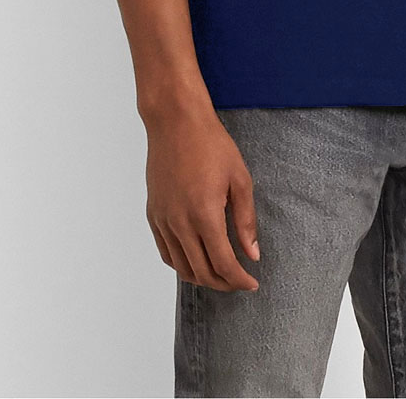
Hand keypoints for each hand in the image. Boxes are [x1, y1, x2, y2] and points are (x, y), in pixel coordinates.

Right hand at [144, 106, 259, 290]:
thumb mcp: (239, 179)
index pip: (223, 264)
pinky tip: (195, 259)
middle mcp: (180, 223)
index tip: (252, 283)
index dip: (239, 280)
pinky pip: (165, 252)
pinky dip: (181, 264)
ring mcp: (163, 220)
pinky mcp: (153, 214)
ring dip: (202, 277)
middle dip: (224, 283)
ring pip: (181, 267)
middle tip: (240, 281)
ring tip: (221, 273)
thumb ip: (246, 220)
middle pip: (202, 272)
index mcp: (204, 215)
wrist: (176, 122)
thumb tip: (252, 253)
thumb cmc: (211, 144)